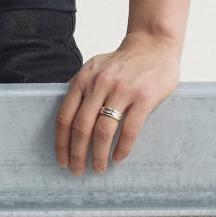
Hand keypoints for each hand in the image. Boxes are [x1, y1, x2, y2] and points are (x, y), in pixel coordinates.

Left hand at [54, 31, 180, 174]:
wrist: (153, 45)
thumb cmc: (122, 62)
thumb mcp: (95, 67)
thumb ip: (81, 87)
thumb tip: (66, 116)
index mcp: (84, 78)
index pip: (65, 116)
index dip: (61, 142)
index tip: (62, 160)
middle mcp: (99, 83)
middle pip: (81, 127)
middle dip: (77, 154)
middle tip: (78, 171)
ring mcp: (122, 90)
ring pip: (103, 131)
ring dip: (98, 155)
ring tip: (98, 168)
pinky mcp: (144, 97)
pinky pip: (129, 129)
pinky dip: (122, 148)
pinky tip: (118, 158)